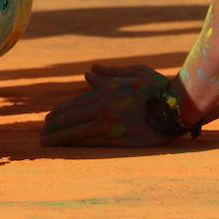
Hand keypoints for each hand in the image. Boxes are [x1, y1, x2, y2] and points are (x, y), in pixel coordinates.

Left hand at [40, 63, 175, 147]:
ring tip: (46, 142)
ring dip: (59, 137)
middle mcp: (103, 106)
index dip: (59, 112)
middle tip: (42, 133)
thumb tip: (88, 72)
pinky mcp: (117, 138)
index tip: (48, 119)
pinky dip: (75, 144)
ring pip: (76, 131)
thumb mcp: (134, 72)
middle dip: (53, 126)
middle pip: (71, 118)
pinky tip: (66, 147)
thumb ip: (110, 73)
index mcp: (106, 91)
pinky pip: (90, 142)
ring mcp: (109, 123)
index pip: (75, 104)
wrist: (177, 106)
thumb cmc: (158, 87)